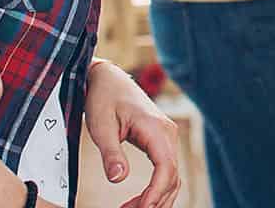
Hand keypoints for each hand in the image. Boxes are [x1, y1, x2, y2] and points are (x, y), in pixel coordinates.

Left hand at [85, 60, 179, 207]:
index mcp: (156, 128)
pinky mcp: (160, 140)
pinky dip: (156, 188)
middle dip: (155, 200)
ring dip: (157, 197)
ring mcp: (166, 136)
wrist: (107, 78)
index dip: (156, 192)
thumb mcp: (101, 126)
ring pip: (171, 176)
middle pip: (172, 176)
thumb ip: (111, 153)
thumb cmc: (103, 98)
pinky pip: (165, 169)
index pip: (166, 167)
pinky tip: (141, 200)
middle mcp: (167, 133)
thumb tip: (119, 179)